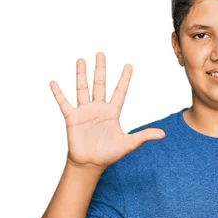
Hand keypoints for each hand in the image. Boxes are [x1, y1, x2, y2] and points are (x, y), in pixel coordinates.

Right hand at [50, 52, 164, 169]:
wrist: (90, 164)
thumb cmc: (109, 154)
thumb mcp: (129, 144)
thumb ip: (144, 136)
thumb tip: (163, 134)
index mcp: (113, 112)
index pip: (120, 91)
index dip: (125, 78)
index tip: (129, 65)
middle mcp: (99, 108)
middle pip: (100, 84)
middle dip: (100, 69)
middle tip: (101, 53)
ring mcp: (85, 112)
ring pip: (83, 88)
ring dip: (81, 74)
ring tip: (81, 59)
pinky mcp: (72, 118)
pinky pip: (64, 103)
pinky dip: (58, 93)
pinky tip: (54, 82)